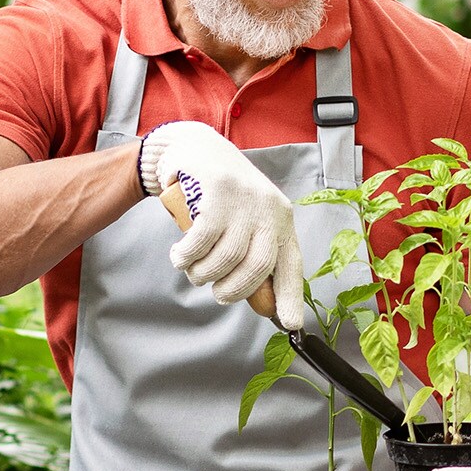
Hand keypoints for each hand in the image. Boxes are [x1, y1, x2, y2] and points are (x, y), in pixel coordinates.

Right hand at [137, 121, 305, 331]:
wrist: (194, 147)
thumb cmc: (220, 194)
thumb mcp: (246, 219)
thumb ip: (252, 252)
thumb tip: (262, 302)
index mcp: (280, 220)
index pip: (290, 264)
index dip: (290, 297)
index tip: (290, 324)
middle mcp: (268, 209)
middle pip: (256, 267)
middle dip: (232, 291)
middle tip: (217, 293)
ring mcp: (242, 200)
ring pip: (225, 258)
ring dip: (202, 274)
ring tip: (192, 269)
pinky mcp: (216, 191)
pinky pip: (201, 241)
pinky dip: (186, 257)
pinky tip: (180, 255)